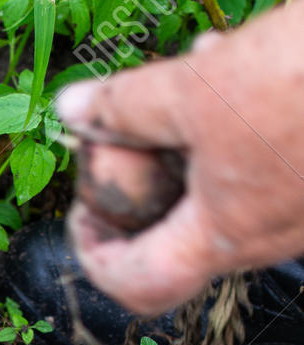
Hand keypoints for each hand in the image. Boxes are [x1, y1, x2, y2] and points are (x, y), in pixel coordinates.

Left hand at [57, 5, 303, 315]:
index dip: (95, 253)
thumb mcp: (202, 86)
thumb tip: (74, 109)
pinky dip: (242, 122)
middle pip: (179, 233)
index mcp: (227, 235)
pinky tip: (246, 60)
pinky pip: (270, 162)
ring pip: (228, 188)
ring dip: (195, 138)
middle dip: (146, 178)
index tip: (82, 208)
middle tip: (130, 130)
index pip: (137, 283)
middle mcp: (271, 236)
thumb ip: (129, 107)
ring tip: (194, 73)